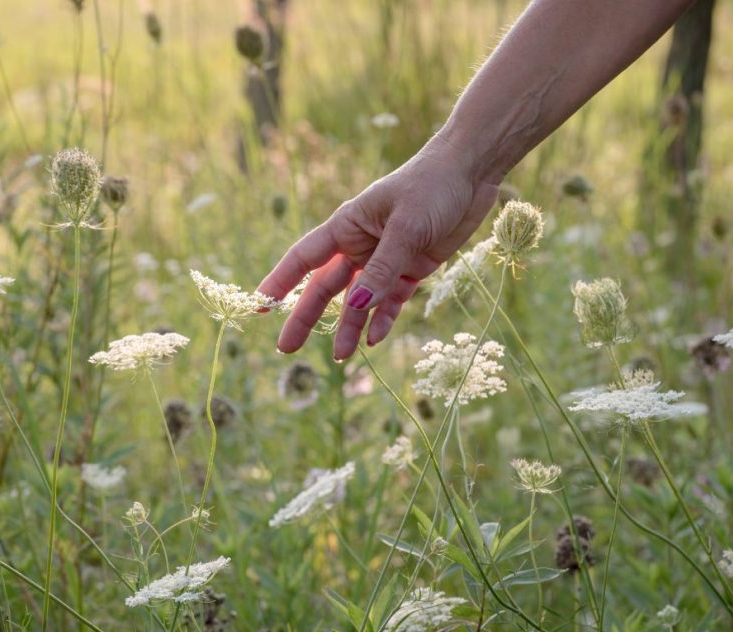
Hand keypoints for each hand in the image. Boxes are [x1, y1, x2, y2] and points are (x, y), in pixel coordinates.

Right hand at [257, 136, 500, 360]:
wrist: (471, 172)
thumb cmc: (431, 186)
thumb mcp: (406, 227)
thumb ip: (382, 269)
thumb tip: (356, 308)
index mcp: (347, 226)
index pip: (304, 258)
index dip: (280, 282)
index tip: (260, 305)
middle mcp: (361, 245)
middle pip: (327, 287)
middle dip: (307, 317)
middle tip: (287, 348)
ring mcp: (386, 259)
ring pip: (360, 300)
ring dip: (349, 328)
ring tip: (341, 357)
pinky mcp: (412, 269)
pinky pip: (392, 300)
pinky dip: (383, 319)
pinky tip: (374, 340)